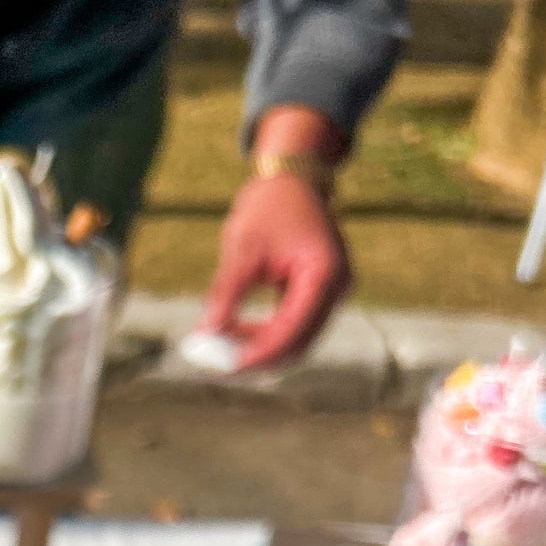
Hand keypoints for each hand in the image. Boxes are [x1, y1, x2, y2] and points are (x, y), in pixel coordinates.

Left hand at [203, 172, 349, 371]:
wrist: (291, 180)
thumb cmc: (268, 207)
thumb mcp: (242, 247)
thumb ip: (227, 292)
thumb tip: (207, 332)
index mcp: (326, 273)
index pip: (293, 330)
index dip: (259, 353)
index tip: (225, 365)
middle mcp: (338, 287)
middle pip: (298, 344)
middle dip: (258, 357)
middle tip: (217, 362)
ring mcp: (333, 293)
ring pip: (296, 341)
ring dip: (260, 349)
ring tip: (221, 343)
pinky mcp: (320, 296)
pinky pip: (294, 328)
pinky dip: (265, 336)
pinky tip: (235, 333)